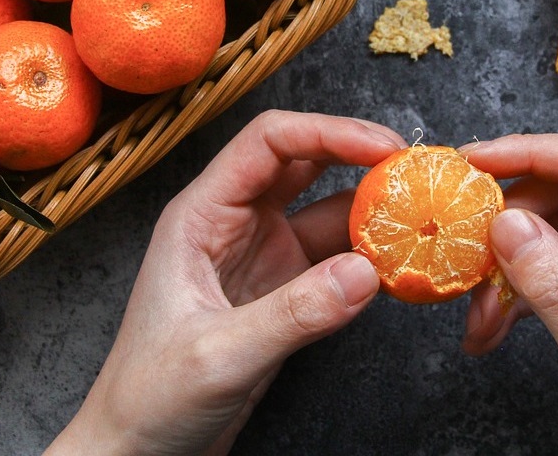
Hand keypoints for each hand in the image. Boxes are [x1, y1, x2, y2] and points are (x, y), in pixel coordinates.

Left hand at [45, 110, 404, 455]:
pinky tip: (400, 265)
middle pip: (305, 164)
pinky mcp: (282, 294)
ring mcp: (261, 258)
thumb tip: (367, 271)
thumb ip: (294, 314)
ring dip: (372, 214)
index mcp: (201, 216)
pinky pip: (334, 260)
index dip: (329, 133)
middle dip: (361, 160)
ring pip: (327, 212)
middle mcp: (233, 225)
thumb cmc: (148, 399)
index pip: (268, 143)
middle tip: (417, 173)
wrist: (135, 452)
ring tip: (422, 219)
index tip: (385, 148)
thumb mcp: (219, 356)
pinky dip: (369, 258)